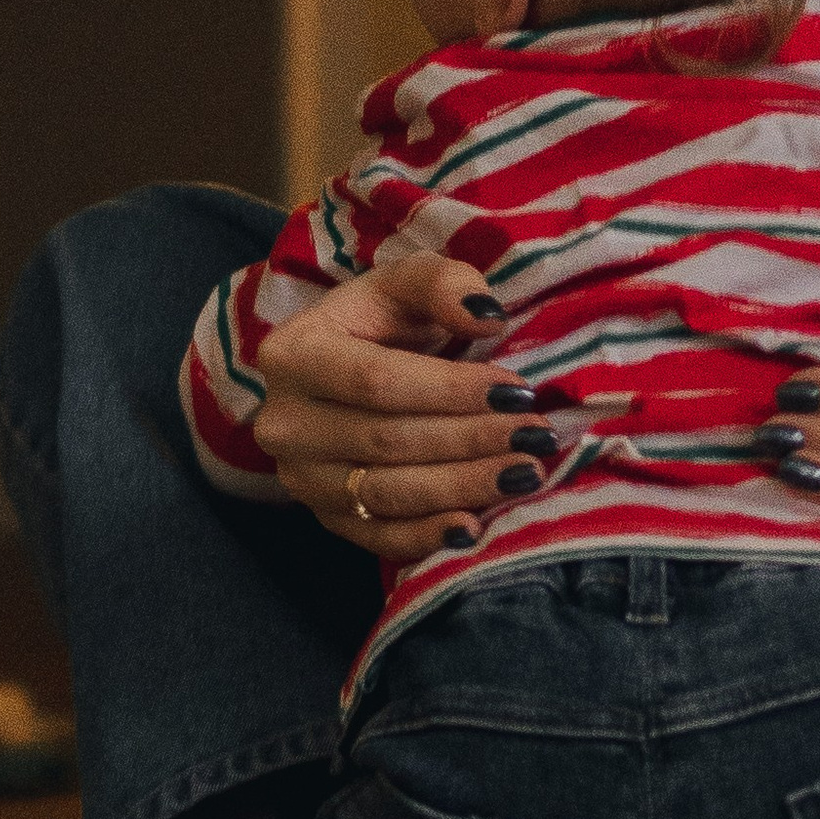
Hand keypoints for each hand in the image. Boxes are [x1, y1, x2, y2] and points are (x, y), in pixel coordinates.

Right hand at [253, 257, 556, 567]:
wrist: (348, 368)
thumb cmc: (384, 320)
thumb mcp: (409, 281)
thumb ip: (444, 285)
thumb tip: (487, 316)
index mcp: (294, 353)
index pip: (377, 380)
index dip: (451, 390)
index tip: (516, 391)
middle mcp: (283, 422)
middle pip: (386, 440)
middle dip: (470, 440)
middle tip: (536, 437)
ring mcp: (299, 477)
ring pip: (386, 492)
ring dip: (463, 487)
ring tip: (526, 474)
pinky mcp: (324, 517)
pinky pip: (377, 536)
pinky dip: (427, 536)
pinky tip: (474, 528)